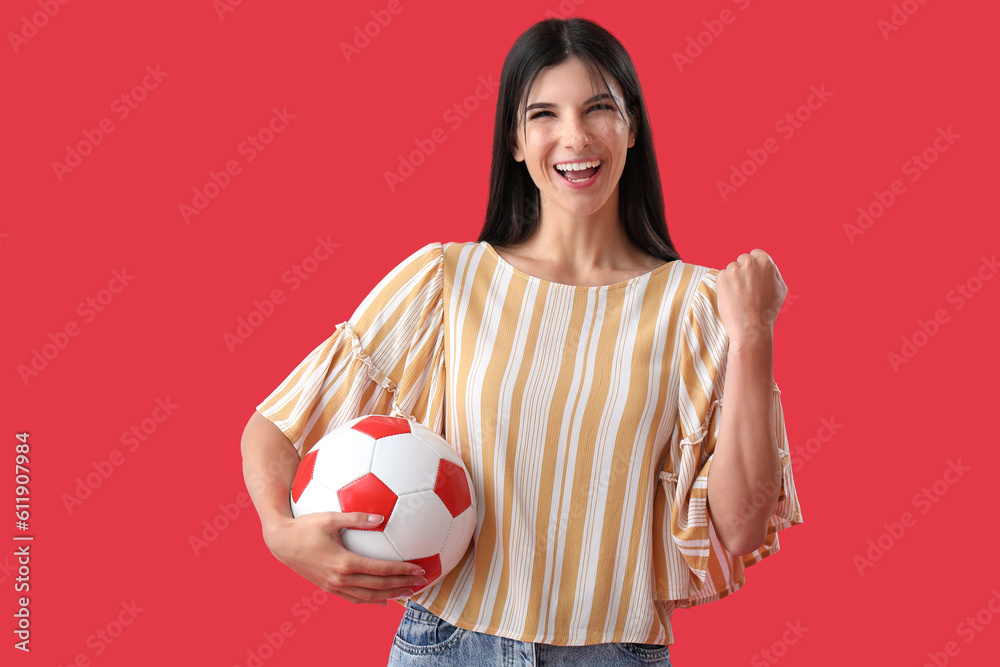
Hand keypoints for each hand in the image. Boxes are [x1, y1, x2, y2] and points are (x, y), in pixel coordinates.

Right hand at [264, 511, 428, 604]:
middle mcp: (340, 578)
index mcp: (344, 562)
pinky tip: (382, 600)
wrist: (280, 542)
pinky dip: (371, 601)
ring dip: (390, 595)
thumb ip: (357, 517)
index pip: (380, 570)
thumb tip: (381, 517)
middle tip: (421, 583)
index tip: (419, 569)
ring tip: (407, 593)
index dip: (402, 571)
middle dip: (401, 585)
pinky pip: (353, 599)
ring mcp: (333, 586)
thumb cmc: (305, 526)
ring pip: (367, 597)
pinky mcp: (328, 588)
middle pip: (378, 587)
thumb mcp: (331, 517)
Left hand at [715, 249, 786, 343]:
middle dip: (743, 272)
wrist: (751, 327)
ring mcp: (734, 269)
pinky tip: (731, 298)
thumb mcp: (780, 288)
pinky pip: (721, 277)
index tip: (752, 277)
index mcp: (766, 261)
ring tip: (739, 297)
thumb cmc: (768, 311)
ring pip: (731, 269)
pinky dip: (724, 286)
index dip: (754, 267)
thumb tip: (767, 266)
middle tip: (746, 289)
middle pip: (742, 260)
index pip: (756, 254)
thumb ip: (773, 273)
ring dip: (733, 279)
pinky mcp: (721, 277)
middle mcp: (749, 262)